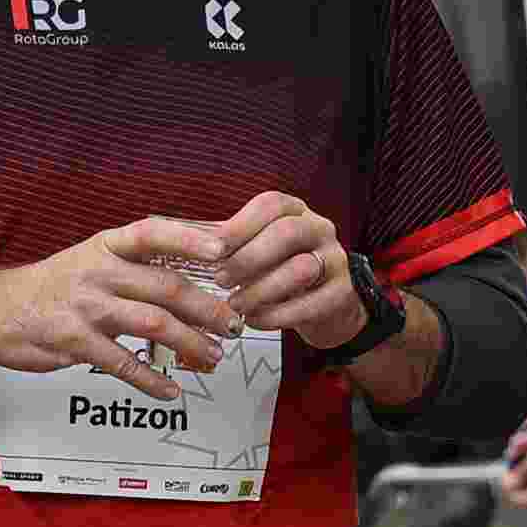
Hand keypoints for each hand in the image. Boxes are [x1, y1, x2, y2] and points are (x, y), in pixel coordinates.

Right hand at [0, 217, 241, 397]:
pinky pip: (123, 364)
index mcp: (106, 246)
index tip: (223, 252)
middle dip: (208, 308)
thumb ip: (139, 259)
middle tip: (235, 325)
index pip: (154, 232)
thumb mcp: (93, 258)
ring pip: (153, 324)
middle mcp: (98, 272)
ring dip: (191, 344)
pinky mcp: (74, 343)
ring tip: (213, 357)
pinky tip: (170, 391)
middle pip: (166, 287)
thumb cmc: (55, 285)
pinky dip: (152, 380)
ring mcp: (85, 307)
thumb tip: (200, 252)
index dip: (190, 238)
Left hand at [210, 190, 354, 336]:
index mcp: (295, 211)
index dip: (240, 225)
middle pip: (286, 233)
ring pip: (300, 269)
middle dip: (248, 257)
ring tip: (235, 304)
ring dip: (261, 289)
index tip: (212, 249)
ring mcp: (335, 260)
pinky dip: (277, 315)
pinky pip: (310, 304)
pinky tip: (255, 321)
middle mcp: (320, 229)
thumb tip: (182, 242)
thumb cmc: (281, 272)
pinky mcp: (344, 294)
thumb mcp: (258, 250)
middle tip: (220, 279)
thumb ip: (229, 245)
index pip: (271, 205)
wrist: (327, 306)